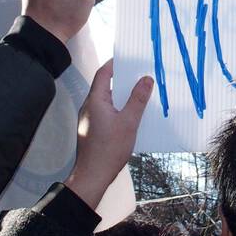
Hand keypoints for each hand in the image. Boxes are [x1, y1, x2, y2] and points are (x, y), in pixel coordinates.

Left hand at [64, 60, 152, 209]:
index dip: (115, 64)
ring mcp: (89, 119)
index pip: (103, 74)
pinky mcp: (92, 130)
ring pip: (107, 101)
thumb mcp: (129, 122)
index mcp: (95, 101)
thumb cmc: (109, 149)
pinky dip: (119, 109)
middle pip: (105, 87)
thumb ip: (138, 99)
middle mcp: (89, 107)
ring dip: (122, 97)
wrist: (92, 176)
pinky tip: (132, 116)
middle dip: (123, 80)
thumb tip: (147, 79)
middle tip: (140, 75)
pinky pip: (106, 113)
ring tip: (140, 94)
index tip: (129, 58)